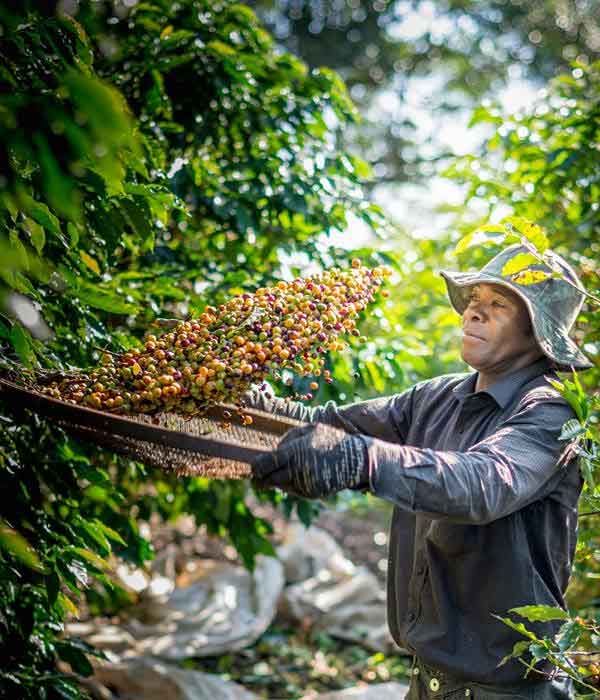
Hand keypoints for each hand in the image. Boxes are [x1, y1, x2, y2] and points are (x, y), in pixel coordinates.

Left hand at [251, 422, 369, 498]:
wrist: (357, 459)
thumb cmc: (330, 440)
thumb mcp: (310, 430)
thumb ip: (288, 439)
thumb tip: (271, 452)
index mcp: (294, 451)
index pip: (264, 464)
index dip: (255, 468)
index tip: (254, 468)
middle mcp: (297, 470)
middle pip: (269, 481)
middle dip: (261, 480)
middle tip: (258, 479)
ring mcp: (305, 484)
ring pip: (282, 487)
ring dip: (280, 481)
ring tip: (290, 471)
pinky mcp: (312, 494)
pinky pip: (295, 491)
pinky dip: (295, 485)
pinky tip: (304, 475)